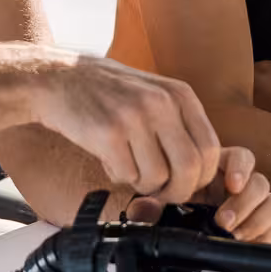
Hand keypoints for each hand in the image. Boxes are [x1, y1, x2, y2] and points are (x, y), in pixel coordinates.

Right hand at [35, 54, 221, 203]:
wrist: (59, 78)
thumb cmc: (108, 94)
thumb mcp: (154, 95)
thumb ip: (179, 126)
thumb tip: (202, 173)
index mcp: (179, 94)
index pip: (211, 149)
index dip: (201, 177)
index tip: (184, 184)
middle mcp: (161, 102)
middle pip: (191, 169)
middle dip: (177, 192)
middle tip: (160, 193)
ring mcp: (135, 116)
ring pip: (158, 178)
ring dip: (142, 183)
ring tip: (126, 163)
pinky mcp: (108, 133)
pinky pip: (127, 176)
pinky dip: (118, 175)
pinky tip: (107, 157)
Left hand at [125, 147, 270, 242]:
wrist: (175, 239)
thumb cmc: (168, 211)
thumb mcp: (154, 206)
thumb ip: (147, 206)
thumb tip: (143, 209)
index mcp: (216, 170)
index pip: (241, 157)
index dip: (241, 168)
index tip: (232, 184)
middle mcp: (238, 186)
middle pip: (260, 182)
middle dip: (245, 203)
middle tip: (224, 222)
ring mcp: (252, 208)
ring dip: (258, 220)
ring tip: (236, 235)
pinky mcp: (260, 230)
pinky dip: (267, 238)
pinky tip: (246, 244)